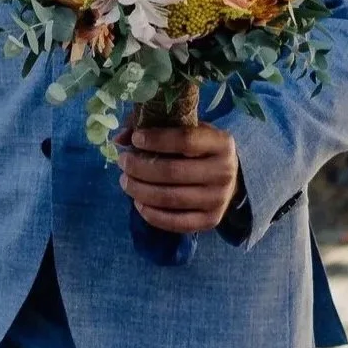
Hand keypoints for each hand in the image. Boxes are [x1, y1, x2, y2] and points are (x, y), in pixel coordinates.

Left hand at [118, 113, 240, 236]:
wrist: (227, 178)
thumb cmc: (199, 149)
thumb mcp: (184, 130)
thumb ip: (153, 126)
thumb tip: (119, 139)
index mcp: (222, 143)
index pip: (186, 140)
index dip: (156, 139)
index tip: (135, 139)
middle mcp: (225, 172)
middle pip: (173, 171)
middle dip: (140, 167)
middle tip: (123, 162)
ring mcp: (219, 199)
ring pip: (171, 198)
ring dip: (140, 191)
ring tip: (125, 182)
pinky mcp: (211, 220)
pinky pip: (176, 222)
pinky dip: (151, 214)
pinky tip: (138, 203)